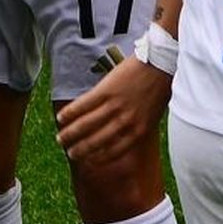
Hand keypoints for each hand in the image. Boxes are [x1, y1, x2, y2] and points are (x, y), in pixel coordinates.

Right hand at [54, 56, 171, 166]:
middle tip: (70, 153)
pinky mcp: (106, 90)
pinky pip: (83, 106)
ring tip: (60, 139)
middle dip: (81, 149)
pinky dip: (70, 113)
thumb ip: (138, 126)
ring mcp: (115, 106)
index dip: (98, 158)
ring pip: (86, 125)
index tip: (88, 161)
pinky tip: (61, 118)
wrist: (162, 62)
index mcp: (139, 131)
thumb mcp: (153, 114)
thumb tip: (123, 135)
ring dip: (71, 133)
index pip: (114, 151)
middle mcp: (125, 122)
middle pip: (97, 141)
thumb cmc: (160, 86)